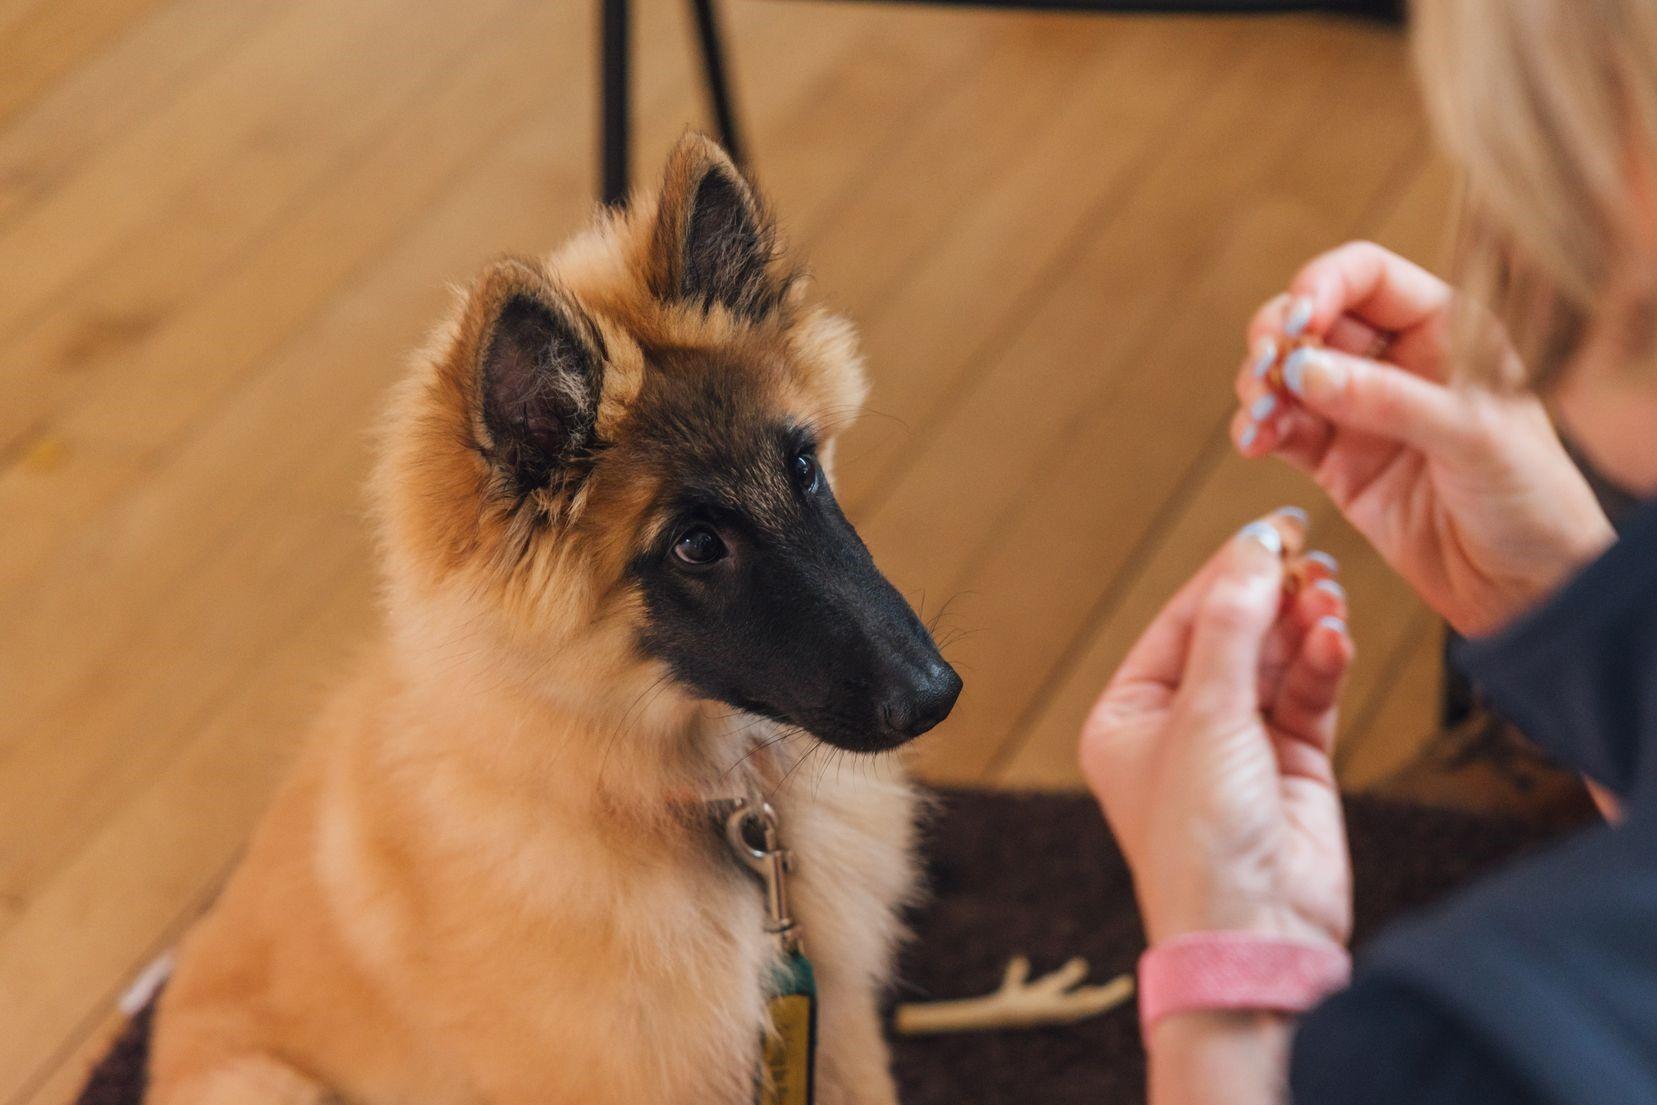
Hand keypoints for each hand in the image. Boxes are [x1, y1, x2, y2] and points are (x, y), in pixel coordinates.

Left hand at [1078, 510, 1353, 949]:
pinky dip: (1324, 664)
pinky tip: (1338, 638)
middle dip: (1271, 597)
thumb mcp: (1206, 716)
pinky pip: (1308, 695)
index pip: (1180, 622)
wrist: (1255, 933)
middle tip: (1311, 555)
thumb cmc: (1201, 838)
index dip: (1226, 573)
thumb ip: (1232, 626)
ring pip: (1276, 661)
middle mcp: (1178, 726)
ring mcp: (1238, 745)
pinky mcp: (1292, 765)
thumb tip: (1251, 549)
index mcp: (1127, 715)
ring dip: (1303, 626)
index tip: (1273, 529)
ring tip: (1330, 596)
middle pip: (1231, 635)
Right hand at [1232, 241, 1613, 636]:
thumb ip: (1387, 399)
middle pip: (1313, 318)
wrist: (1528, 589)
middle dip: (1276, 338)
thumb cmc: (1531, 500)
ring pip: (1287, 374)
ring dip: (1259, 386)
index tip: (1296, 324)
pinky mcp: (1337, 464)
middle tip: (1266, 368)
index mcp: (1447, 330)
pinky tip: (1253, 442)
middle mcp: (1400, 361)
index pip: (1368, 276)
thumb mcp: (1471, 438)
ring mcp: (1363, 412)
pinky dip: (1258, 430)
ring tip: (1259, 415)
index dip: (1321, 285)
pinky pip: (1283, 431)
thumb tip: (1303, 371)